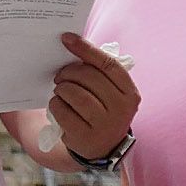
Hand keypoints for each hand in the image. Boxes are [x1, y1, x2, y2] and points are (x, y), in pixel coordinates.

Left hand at [49, 33, 138, 161]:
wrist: (102, 147)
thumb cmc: (102, 110)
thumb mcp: (110, 93)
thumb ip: (99, 72)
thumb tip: (72, 42)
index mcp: (130, 93)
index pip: (108, 64)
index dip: (86, 49)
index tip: (66, 38)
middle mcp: (122, 109)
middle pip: (89, 77)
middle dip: (69, 72)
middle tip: (60, 75)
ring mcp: (105, 125)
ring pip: (75, 94)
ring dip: (62, 88)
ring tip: (61, 90)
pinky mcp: (85, 137)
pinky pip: (63, 111)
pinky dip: (56, 103)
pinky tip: (59, 104)